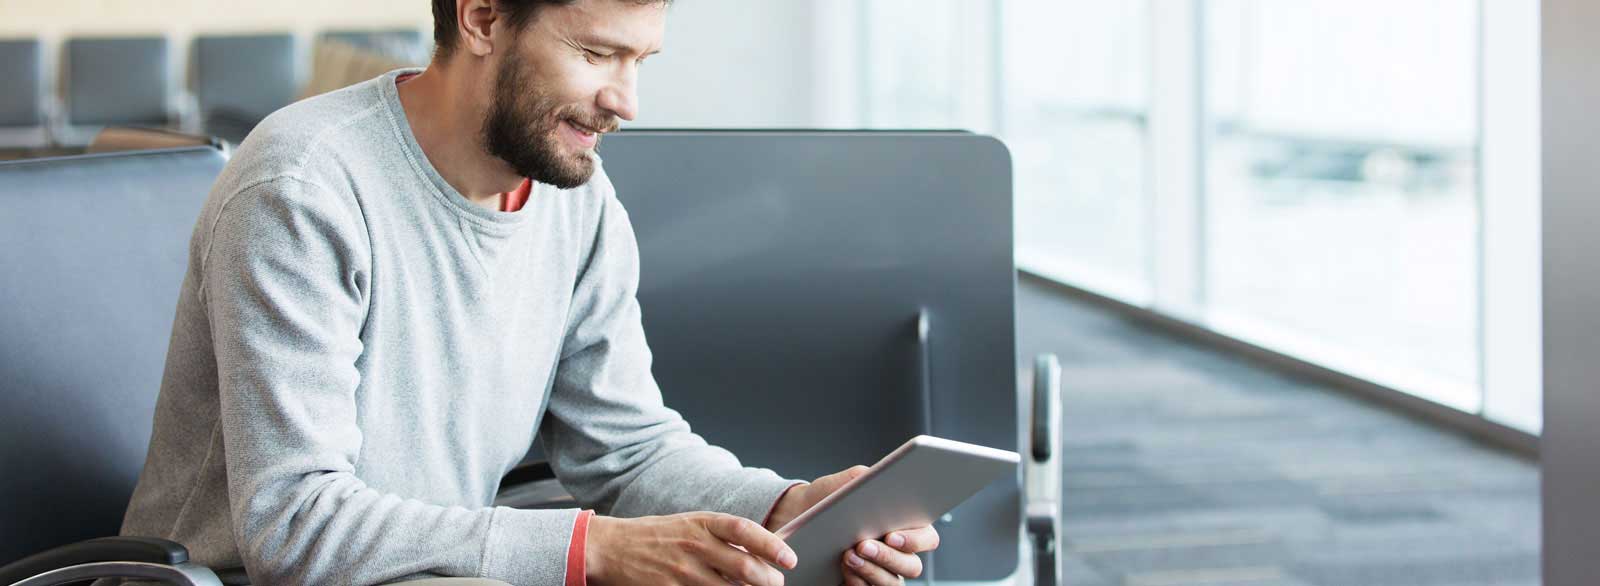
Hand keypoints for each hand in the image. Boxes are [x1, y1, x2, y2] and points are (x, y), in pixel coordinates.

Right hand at [586, 511, 798, 585]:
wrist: (613, 548)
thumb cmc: (658, 535)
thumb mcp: (691, 524)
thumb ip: (723, 536)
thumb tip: (762, 552)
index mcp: (703, 522)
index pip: (745, 530)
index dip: (771, 545)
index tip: (789, 559)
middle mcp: (695, 545)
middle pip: (744, 567)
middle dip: (769, 580)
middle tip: (776, 584)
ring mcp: (682, 572)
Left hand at [764, 466, 941, 585]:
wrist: (796, 516)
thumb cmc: (826, 499)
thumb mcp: (841, 484)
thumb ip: (862, 479)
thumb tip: (875, 478)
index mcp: (903, 526)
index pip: (927, 538)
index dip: (915, 540)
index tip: (891, 535)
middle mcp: (897, 553)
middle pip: (911, 566)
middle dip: (888, 557)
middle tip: (862, 545)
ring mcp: (881, 572)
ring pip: (891, 583)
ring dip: (871, 570)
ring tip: (847, 555)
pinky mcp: (861, 584)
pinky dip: (858, 583)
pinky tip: (843, 571)